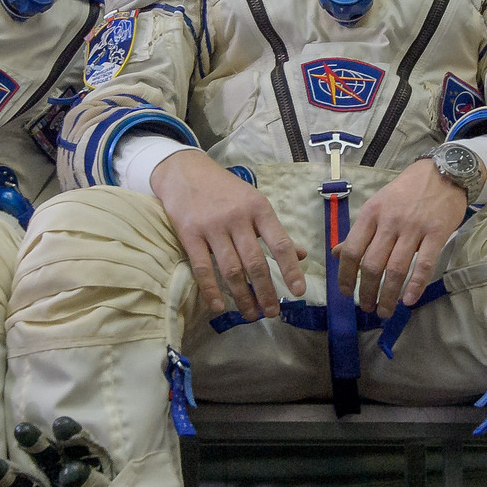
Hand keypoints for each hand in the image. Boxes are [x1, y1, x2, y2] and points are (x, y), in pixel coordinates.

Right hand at [152, 149, 305, 319]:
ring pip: (231, 269)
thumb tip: (302, 254)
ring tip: (251, 314)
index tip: (298, 292)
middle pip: (255, 262)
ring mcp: (212, 226)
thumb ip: (275, 230)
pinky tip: (220, 306)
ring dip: (243, 296)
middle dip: (266, 291)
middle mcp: (237, 218)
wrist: (184, 171)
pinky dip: (211, 289)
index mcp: (259, 208)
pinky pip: (202, 267)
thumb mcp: (254, 202)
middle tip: (273, 313)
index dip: (291, 269)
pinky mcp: (189, 234)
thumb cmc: (225, 190)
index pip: (280, 243)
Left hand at [337, 159, 467, 318]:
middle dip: (366, 291)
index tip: (345, 293)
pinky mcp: (437, 233)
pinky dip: (415, 285)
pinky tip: (409, 300)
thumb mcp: (377, 204)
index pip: (351, 250)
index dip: (345, 275)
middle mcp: (390, 221)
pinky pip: (424, 264)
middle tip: (366, 307)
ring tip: (384, 311)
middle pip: (372, 264)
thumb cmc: (407, 191)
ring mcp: (414, 228)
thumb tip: (336, 252)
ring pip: (396, 269)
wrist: (444, 172)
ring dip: (388, 295)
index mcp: (371, 213)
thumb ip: (360, 231)